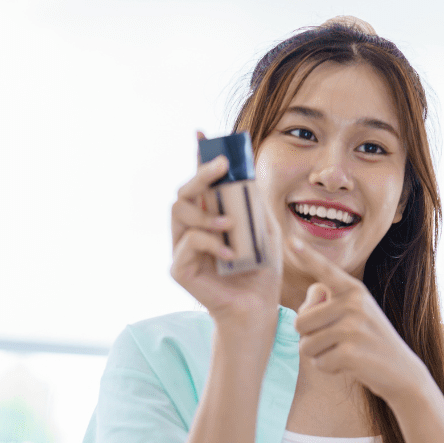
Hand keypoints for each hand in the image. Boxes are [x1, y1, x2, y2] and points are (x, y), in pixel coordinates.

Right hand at [170, 134, 281, 329]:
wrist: (258, 308)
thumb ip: (252, 204)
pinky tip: (231, 254)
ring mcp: (182, 249)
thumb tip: (247, 172)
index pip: (200, 183)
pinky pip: (188, 244)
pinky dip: (211, 244)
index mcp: (209, 217)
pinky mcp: (180, 269)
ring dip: (206, 213)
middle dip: (200, 176)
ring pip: (179, 213)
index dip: (199, 158)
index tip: (202, 134)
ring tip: (231, 224)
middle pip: (183, 192)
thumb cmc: (261, 271)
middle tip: (221, 168)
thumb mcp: (264, 230)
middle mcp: (191, 230)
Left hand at [286, 238, 430, 401]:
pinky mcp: (351, 352)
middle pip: (300, 322)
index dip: (307, 255)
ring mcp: (353, 327)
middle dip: (310, 338)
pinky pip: (319, 363)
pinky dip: (329, 369)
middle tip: (337, 342)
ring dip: (319, 355)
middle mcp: (353, 303)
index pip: (325, 271)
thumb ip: (328, 304)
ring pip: (306, 345)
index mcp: (354, 290)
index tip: (290, 239)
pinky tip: (350, 365)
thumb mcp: (355, 314)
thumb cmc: (369, 341)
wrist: (402, 372)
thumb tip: (306, 304)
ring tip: (344, 352)